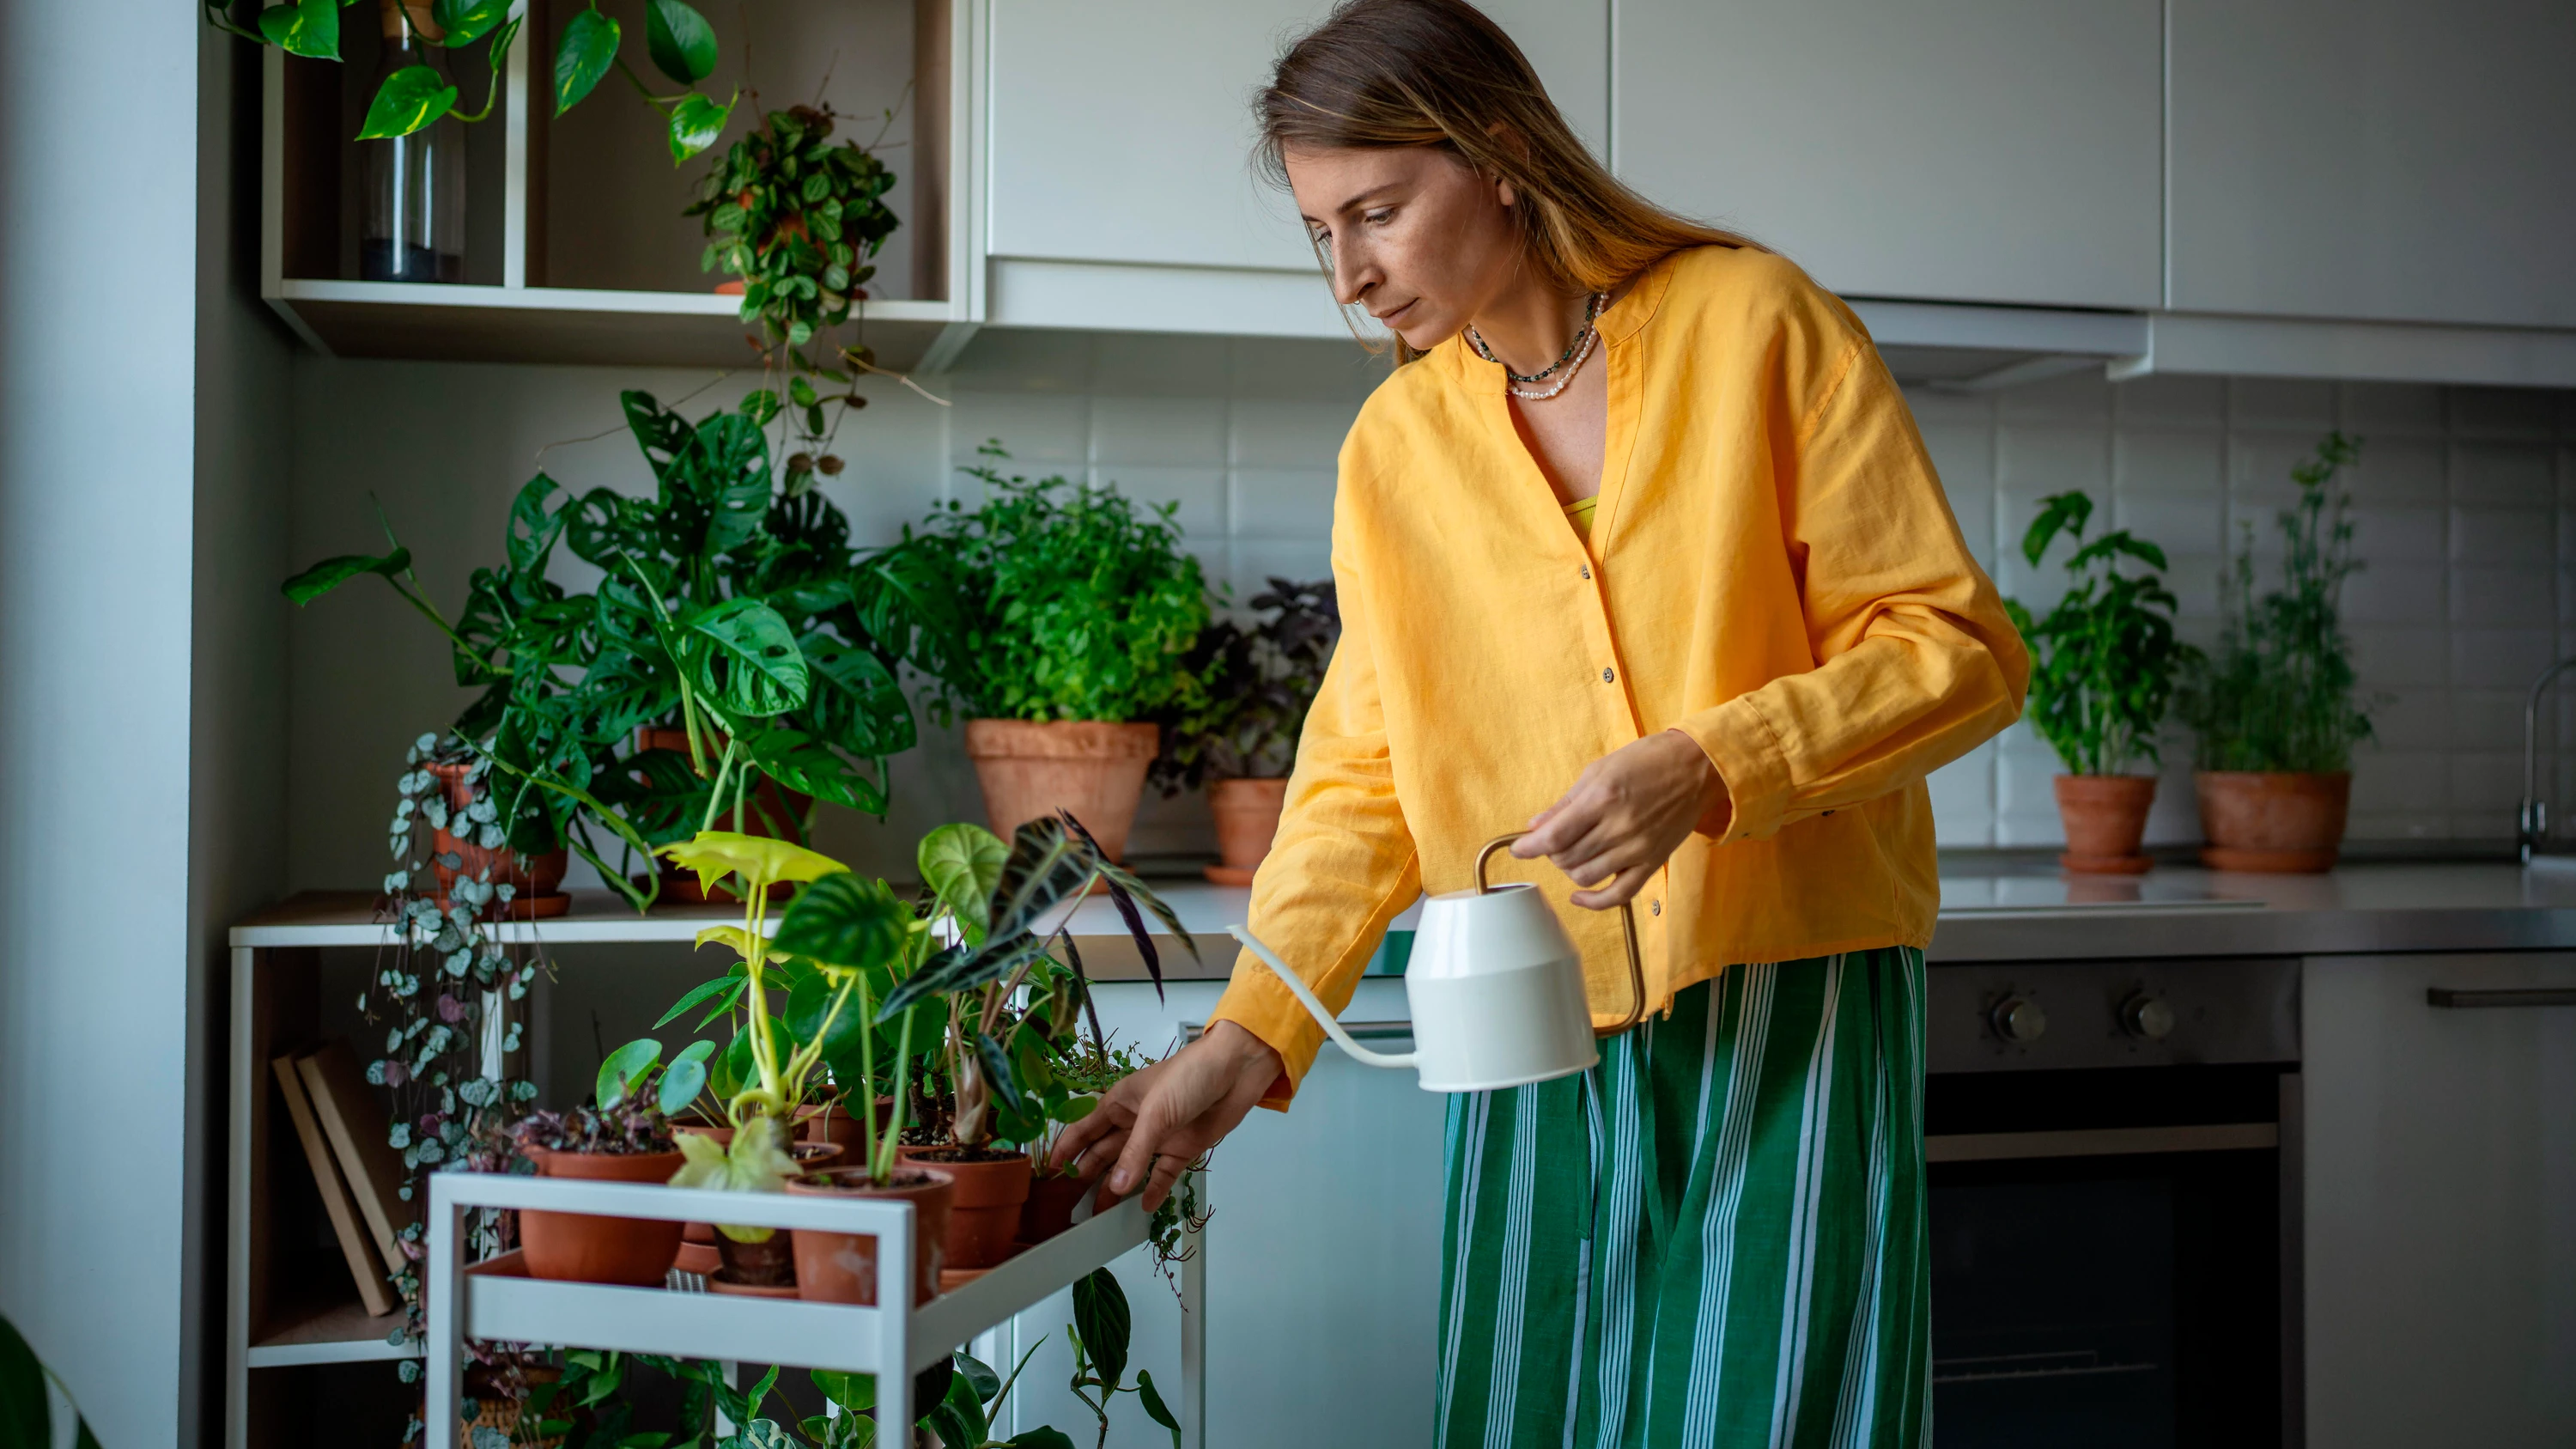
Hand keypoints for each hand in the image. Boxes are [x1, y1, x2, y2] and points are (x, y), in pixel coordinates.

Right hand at [1047, 1020, 1282, 1212]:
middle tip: (1071, 1206)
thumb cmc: (1189, 1078)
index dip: (1066, 1150)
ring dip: (1117, 1189)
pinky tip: (1143, 1209)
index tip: (1049, 1175)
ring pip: (1131, 1168)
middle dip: (1087, 1176)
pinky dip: (1154, 1190)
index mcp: (1119, 1103)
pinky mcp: (1184, 1148)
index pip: (1084, 1130)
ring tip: (1101, 1216)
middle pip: (1104, 1153)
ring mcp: (1160, 1137)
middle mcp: (1135, 1121)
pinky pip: (1164, 1174)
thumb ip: (1135, 1153)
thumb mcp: (1155, 1113)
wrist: (1236, 1070)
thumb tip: (1114, 1188)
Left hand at [1512, 729, 1726, 908]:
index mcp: (1602, 799)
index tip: (1518, 850)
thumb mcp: (1599, 770)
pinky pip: (1619, 894)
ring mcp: (1638, 847)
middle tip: (1554, 840)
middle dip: (1551, 852)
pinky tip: (1579, 896)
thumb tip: (1536, 826)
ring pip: (1586, 876)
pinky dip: (1595, 901)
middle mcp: (1619, 827)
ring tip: (1572, 854)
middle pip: (1566, 858)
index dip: (1528, 848)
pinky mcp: (1653, 861)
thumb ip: (1566, 802)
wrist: (1697, 767)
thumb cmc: (1647, 760)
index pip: (1553, 836)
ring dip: (1569, 869)